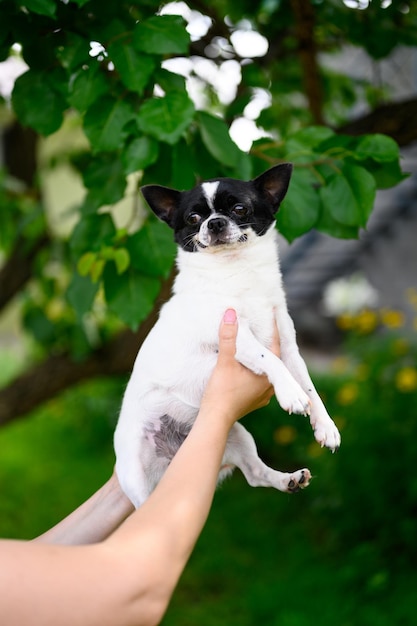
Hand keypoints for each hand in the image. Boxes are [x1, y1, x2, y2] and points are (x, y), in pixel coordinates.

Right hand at [200, 309, 278, 426]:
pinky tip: (250, 364)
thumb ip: (229, 337)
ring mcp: (263, 395)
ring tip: (258, 341)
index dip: (273, 327)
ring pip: (267, 370)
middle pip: (273, 358)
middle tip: (265, 324)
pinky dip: (256, 369)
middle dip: (268, 341)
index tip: (272, 311)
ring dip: (262, 357)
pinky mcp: (254, 401)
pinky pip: (260, 380)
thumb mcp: (225, 361)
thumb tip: (231, 313)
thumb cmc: (221, 392)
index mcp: (269, 376)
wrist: (214, 420)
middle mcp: (270, 386)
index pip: (275, 345)